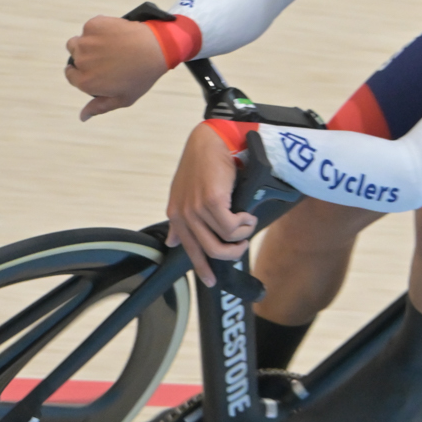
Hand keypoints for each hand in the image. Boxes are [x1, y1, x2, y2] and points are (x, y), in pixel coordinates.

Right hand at [64, 16, 167, 119]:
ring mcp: (86, 42)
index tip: (96, 68)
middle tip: (107, 57)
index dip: (83, 72)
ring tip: (110, 46)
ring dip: (88, 43)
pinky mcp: (93, 25)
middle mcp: (81, 61)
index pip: (71, 75)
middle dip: (86, 57)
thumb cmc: (141, 76)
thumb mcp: (122, 98)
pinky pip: (89, 28)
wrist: (156, 48)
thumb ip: (99, 108)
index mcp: (85, 81)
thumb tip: (82, 117)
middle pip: (74, 57)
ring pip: (77, 42)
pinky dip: (98, 30)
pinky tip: (115, 35)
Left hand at [165, 122, 256, 284]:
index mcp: (176, 214)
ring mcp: (197, 209)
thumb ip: (181, 219)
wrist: (213, 140)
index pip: (189, 249)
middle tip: (242, 246)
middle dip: (231, 253)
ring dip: (242, 235)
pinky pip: (232, 227)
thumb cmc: (203, 163)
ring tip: (248, 223)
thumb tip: (174, 243)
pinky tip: (248, 214)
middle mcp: (184, 214)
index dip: (201, 268)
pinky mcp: (213, 201)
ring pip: (224, 241)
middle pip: (210, 251)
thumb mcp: (186, 193)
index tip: (212, 282)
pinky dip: (245, 224)